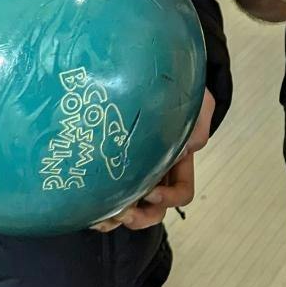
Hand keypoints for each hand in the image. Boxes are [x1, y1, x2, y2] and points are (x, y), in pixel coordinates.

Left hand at [92, 89, 215, 232]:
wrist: (153, 68)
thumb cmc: (177, 89)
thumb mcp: (197, 107)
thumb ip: (196, 129)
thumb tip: (182, 152)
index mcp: (178, 161)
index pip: (180, 193)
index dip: (168, 199)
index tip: (150, 191)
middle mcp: (156, 169)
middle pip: (153, 208)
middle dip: (140, 218)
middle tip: (124, 213)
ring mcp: (131, 166)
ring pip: (128, 205)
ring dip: (117, 217)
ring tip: (102, 217)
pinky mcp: (108, 161)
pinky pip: (105, 192)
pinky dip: (98, 206)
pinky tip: (89, 207)